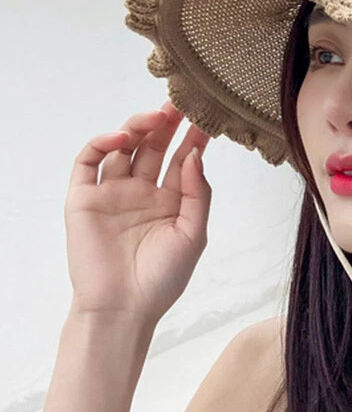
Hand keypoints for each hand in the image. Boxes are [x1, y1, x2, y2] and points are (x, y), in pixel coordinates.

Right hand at [64, 101, 211, 324]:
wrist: (123, 308)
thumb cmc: (162, 278)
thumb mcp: (194, 235)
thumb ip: (198, 194)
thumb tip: (195, 156)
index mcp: (171, 202)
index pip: (183, 161)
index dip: (193, 138)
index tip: (206, 116)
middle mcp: (142, 193)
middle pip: (154, 148)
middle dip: (166, 125)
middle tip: (179, 103)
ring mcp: (113, 193)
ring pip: (123, 148)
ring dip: (137, 128)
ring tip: (156, 117)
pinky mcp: (85, 198)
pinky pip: (89, 162)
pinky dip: (102, 144)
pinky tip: (122, 138)